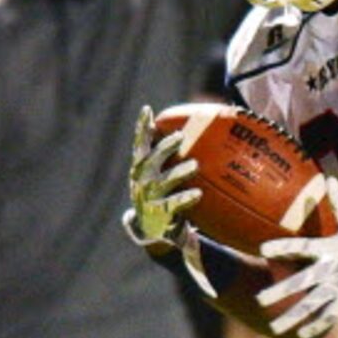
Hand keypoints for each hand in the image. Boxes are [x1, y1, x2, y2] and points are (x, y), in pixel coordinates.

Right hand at [124, 106, 201, 249]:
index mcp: (140, 168)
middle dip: (164, 147)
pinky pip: (173, 204)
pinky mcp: (159, 212)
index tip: (147, 110)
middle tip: (180, 136)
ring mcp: (149, 197)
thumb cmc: (158, 192)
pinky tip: (198, 193)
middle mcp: (141, 180)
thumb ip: (168, 155)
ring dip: (178, 172)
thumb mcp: (158, 173)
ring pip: (163, 182)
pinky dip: (185, 197)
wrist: (149, 227)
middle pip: (150, 160)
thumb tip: (193, 129)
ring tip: (195, 165)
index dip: (141, 127)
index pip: (139, 144)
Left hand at [257, 180, 337, 337]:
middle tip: (259, 300)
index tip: (262, 250)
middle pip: (302, 282)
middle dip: (280, 291)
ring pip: (313, 304)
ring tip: (275, 328)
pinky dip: (318, 325)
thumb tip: (327, 178)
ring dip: (293, 316)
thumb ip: (337, 201)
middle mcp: (332, 269)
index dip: (282, 247)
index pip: (302, 247)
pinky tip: (302, 336)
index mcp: (330, 247)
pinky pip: (331, 314)